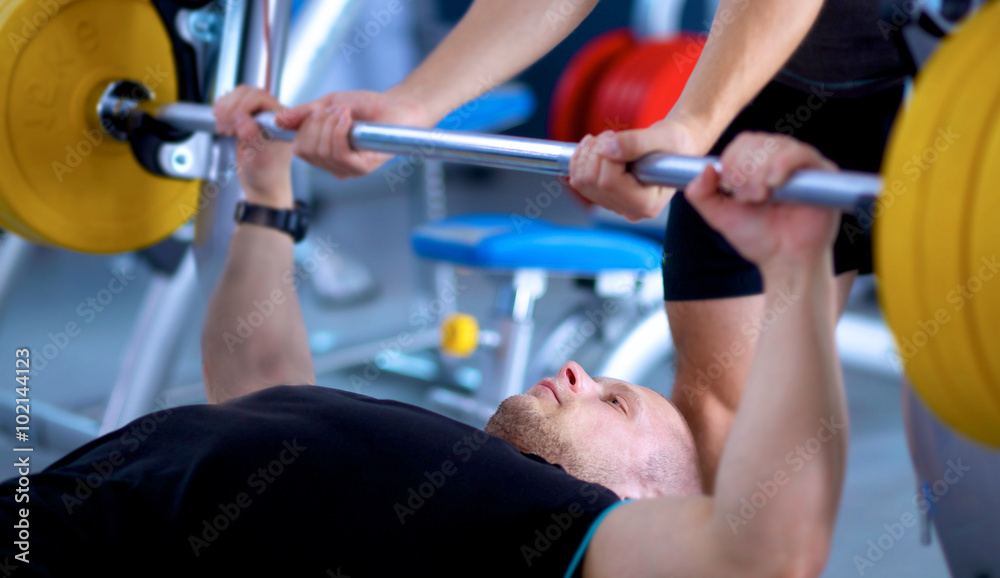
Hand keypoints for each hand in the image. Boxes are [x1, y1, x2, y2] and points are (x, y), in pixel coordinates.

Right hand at [213, 85, 293, 206]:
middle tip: (227, 127)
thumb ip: (252, 136)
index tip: (234, 124)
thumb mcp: (260, 159)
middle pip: (248, 93)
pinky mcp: (246, 119)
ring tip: (225, 128)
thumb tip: (242, 117)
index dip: (243, 106)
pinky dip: (222, 110)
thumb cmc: (268, 176)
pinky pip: (231, 103)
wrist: (262, 186)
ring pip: (238, 95)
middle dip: (232, 107)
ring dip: (225, 108)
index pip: (261, 98)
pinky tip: (223, 125)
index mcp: (283, 121)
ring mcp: (259, 116)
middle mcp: (272, 115)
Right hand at [276, 89, 430, 177]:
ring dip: (331, 124)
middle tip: (338, 110)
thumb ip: (304, 114)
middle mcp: (335, 166)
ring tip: (346, 113)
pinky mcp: (362, 168)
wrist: (396, 106)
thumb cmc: (367, 106)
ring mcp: (348, 169)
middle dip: (317, 123)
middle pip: (306, 151)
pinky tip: (349, 120)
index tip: (320, 110)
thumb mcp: (327, 104)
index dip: (304, 127)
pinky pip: (338, 153)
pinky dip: (339, 131)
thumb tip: (278, 121)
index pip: (299, 149)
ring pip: (321, 151)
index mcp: (325, 155)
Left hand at [567, 117, 707, 220]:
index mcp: (647, 203)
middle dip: (595, 152)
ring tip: (605, 140)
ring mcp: (615, 206)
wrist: (673, 149)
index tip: (616, 137)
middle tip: (611, 135)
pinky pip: (578, 181)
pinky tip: (593, 146)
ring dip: (586, 154)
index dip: (606, 154)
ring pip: (581, 181)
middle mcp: (629, 210)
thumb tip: (607, 149)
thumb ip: (637, 142)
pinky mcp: (604, 198)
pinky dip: (580, 159)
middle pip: (592, 182)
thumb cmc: (674, 144)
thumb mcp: (665, 137)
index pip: (610, 181)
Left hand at [684, 132, 839, 272]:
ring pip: (776, 145)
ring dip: (760, 171)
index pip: (743, 142)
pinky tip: (774, 183)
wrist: (784, 260)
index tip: (732, 188)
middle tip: (747, 198)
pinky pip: (801, 153)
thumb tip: (706, 168)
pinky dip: (782, 164)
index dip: (732, 160)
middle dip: (744, 169)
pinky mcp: (822, 172)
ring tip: (761, 197)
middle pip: (758, 141)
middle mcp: (781, 160)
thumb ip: (701, 194)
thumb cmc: (757, 237)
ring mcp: (802, 165)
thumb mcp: (720, 215)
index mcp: (759, 165)